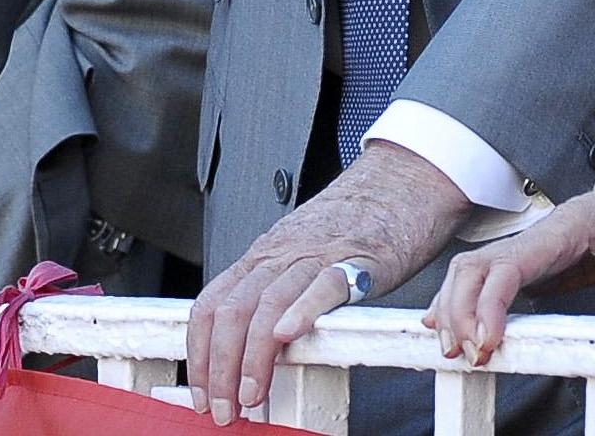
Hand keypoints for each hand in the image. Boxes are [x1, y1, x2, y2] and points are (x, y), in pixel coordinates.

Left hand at [186, 140, 464, 425]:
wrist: (396, 186)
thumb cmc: (349, 227)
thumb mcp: (295, 254)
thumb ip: (270, 291)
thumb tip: (243, 347)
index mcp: (261, 257)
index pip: (210, 306)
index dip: (199, 353)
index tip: (200, 391)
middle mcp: (280, 255)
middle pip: (232, 312)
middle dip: (220, 367)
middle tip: (223, 407)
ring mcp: (315, 255)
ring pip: (268, 304)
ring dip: (253, 357)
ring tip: (252, 394)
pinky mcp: (356, 259)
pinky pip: (323, 284)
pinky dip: (302, 311)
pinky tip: (289, 336)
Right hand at [429, 175, 594, 362]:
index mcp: (566, 228)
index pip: (511, 263)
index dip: (489, 303)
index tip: (489, 341)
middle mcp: (537, 236)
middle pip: (474, 266)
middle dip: (459, 311)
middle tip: (469, 355)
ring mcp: (528, 248)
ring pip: (469, 271)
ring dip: (453, 310)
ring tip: (457, 351)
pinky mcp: (528, 262)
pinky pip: (482, 278)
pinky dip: (458, 302)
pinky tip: (445, 326)